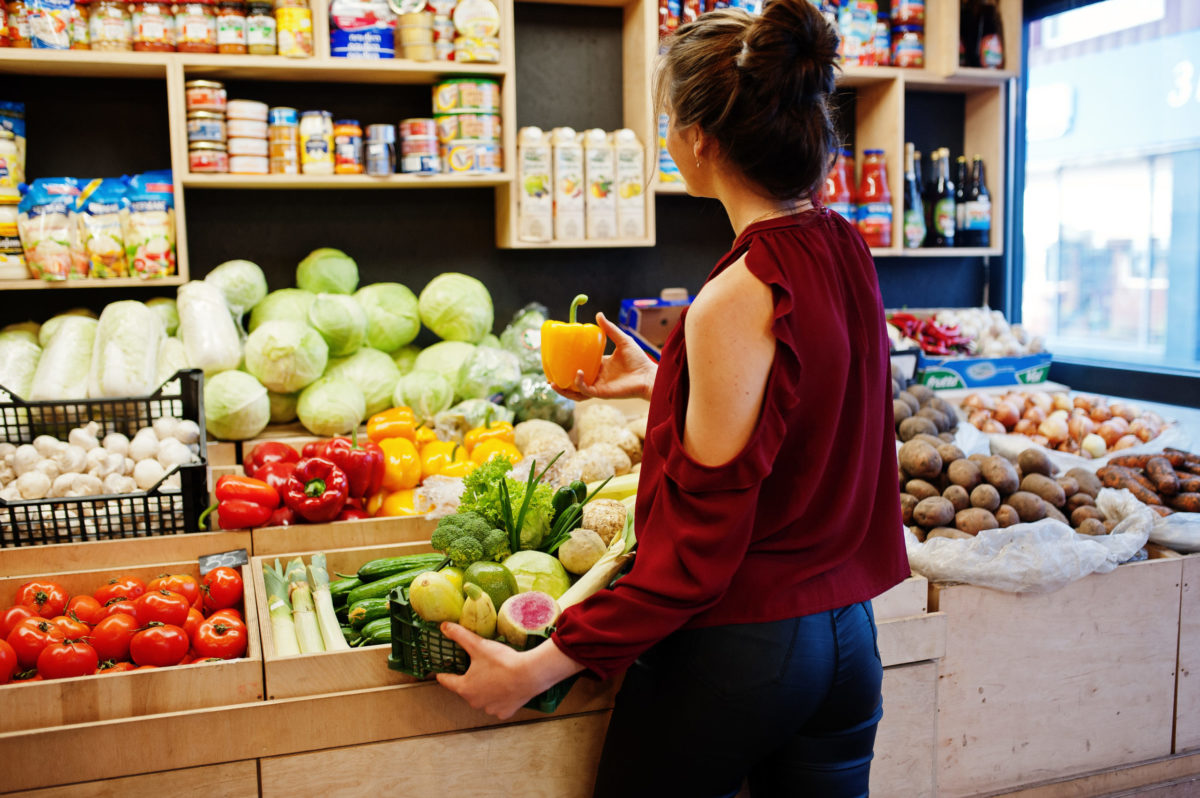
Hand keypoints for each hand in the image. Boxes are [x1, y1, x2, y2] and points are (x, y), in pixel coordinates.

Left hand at [435, 623, 583, 719]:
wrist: (529, 675)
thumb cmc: (502, 662)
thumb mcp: (478, 645)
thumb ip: (459, 635)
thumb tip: (443, 626)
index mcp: (464, 687)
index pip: (447, 681)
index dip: (444, 675)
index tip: (442, 673)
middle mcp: (474, 702)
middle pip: (467, 689)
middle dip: (470, 680)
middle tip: (478, 668)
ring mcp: (490, 709)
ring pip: (483, 698)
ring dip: (485, 690)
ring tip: (494, 676)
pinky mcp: (504, 712)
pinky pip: (498, 705)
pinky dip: (500, 698)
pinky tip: (505, 688)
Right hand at [555, 313, 657, 402]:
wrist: (648, 375)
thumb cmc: (638, 359)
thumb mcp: (622, 340)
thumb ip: (610, 329)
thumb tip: (598, 314)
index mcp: (599, 366)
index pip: (579, 366)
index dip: (567, 365)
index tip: (556, 358)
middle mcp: (596, 378)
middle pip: (573, 382)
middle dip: (559, 381)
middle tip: (548, 375)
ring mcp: (598, 386)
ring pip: (575, 391)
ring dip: (563, 389)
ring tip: (552, 382)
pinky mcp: (601, 393)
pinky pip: (585, 390)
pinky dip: (579, 383)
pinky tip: (577, 373)